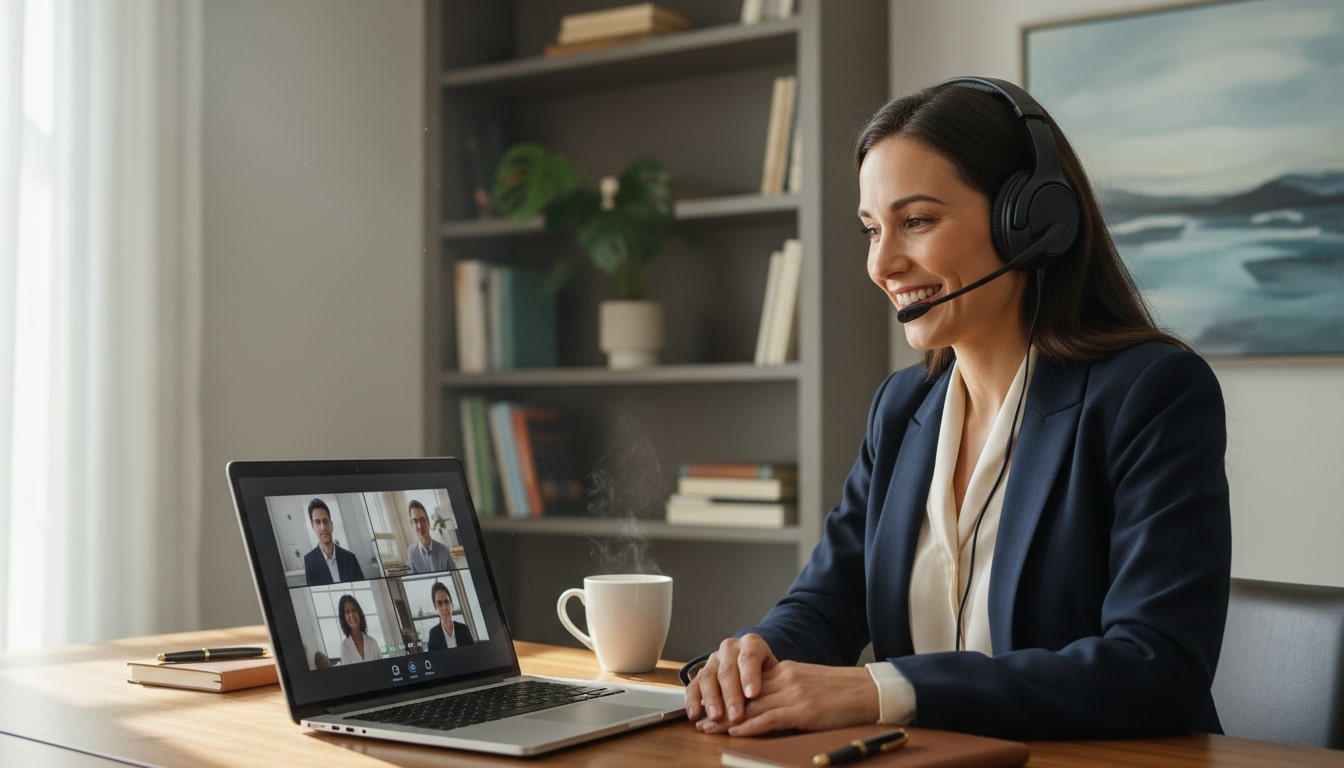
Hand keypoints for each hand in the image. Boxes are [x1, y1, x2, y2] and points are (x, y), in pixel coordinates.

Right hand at [685, 634, 776, 730]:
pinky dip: (692, 701)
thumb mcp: (778, 673)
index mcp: (751, 643)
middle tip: (736, 715)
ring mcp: (713, 660)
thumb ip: (777, 682)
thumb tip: (780, 702)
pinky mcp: (701, 674)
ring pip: (708, 677)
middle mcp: (730, 649)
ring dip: (711, 699)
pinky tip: (695, 715)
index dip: (750, 676)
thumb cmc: (771, 674)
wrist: (756, 668)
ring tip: (716, 717)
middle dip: (731, 695)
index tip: (753, 694)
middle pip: (728, 670)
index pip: (749, 657)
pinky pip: (693, 685)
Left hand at [686, 634, 880, 735]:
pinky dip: (751, 726)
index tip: (710, 706)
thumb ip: (788, 691)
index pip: (749, 685)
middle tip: (700, 720)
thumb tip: (768, 707)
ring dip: (727, 720)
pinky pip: (771, 718)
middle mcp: (786, 678)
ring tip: (709, 729)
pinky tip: (736, 731)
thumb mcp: (810, 684)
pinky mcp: (804, 710)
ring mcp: (794, 693)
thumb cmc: (843, 693)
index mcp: (787, 671)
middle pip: (745, 696)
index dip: (726, 697)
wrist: (870, 691)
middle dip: (719, 709)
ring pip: (752, 707)